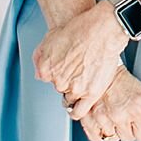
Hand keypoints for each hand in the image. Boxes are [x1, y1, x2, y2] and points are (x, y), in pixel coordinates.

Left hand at [32, 4, 127, 119]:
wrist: (102, 30)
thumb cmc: (80, 29)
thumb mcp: (51, 37)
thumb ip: (40, 57)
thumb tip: (39, 72)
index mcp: (45, 69)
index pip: (48, 79)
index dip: (58, 72)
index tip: (65, 68)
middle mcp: (57, 81)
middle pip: (60, 88)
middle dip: (68, 80)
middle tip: (78, 69)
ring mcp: (74, 89)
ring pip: (71, 98)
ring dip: (76, 91)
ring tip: (85, 79)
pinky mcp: (90, 93)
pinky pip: (79, 111)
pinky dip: (77, 111)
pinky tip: (80, 104)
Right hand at [79, 66, 140, 140]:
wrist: (102, 72)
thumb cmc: (124, 83)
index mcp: (136, 109)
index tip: (138, 120)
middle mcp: (119, 114)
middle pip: (128, 138)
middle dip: (128, 129)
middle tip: (124, 114)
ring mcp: (102, 117)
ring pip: (112, 138)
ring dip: (113, 130)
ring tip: (112, 115)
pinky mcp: (87, 119)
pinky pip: (96, 139)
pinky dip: (99, 133)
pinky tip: (103, 121)